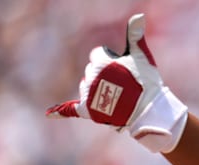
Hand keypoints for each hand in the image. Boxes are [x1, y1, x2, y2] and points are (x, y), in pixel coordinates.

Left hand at [46, 13, 187, 152]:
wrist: (149, 110)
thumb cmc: (147, 81)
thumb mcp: (142, 56)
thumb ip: (135, 35)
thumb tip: (139, 15)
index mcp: (101, 62)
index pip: (97, 56)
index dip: (111, 61)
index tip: (125, 71)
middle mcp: (91, 77)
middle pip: (91, 71)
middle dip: (104, 75)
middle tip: (124, 85)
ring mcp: (88, 94)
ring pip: (86, 86)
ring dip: (97, 89)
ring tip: (117, 97)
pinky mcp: (88, 110)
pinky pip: (71, 109)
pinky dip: (60, 112)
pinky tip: (49, 114)